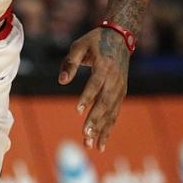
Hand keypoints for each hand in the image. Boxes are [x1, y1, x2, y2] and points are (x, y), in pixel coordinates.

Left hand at [58, 28, 128, 151]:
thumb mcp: (79, 45)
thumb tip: (61, 81)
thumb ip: (70, 63)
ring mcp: (120, 88)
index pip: (95, 84)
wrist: (121, 38)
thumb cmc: (95, 41)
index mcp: (105, 66)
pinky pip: (114, 114)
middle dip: (95, 120)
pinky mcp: (121, 94)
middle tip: (85, 135)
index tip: (78, 111)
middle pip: (105, 102)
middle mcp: (115, 80)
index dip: (87, 97)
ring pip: (111, 112)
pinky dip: (108, 129)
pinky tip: (100, 144)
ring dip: (101, 130)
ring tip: (91, 145)